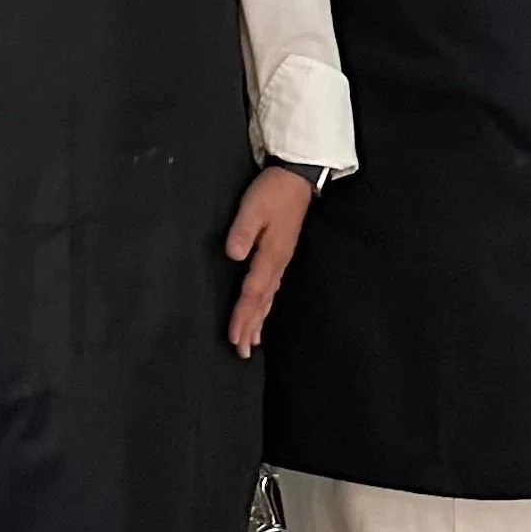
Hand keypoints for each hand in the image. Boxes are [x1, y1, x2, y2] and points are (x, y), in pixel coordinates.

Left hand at [225, 166, 312, 358]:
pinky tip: (263, 312)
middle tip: (240, 352)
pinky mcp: (281, 254)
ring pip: (268, 299)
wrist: (297, 179)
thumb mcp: (253, 207)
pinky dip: (265, 306)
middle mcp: (277, 264)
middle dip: (250, 327)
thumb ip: (242, 231)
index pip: (253, 293)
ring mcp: (281, 260)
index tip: (234, 337)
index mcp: (270, 256)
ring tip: (250, 343)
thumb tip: (233, 255)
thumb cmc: (273, 192)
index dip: (243, 316)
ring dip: (258, 321)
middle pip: (262, 302)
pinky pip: (271, 289)